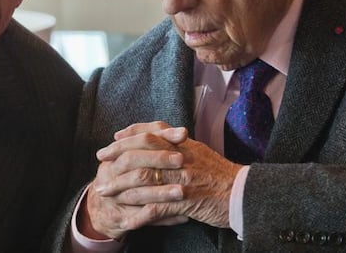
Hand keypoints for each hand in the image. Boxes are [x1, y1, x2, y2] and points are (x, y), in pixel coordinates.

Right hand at [81, 122, 189, 239]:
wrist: (102, 210)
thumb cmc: (126, 178)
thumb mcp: (135, 158)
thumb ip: (156, 144)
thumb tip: (183, 132)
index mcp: (117, 154)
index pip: (138, 139)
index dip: (161, 136)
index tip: (183, 135)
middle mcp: (111, 172)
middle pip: (133, 161)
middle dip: (159, 159)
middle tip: (181, 160)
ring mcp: (114, 196)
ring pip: (137, 192)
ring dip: (162, 192)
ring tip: (183, 192)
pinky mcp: (121, 218)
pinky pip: (143, 218)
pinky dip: (165, 218)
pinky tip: (183, 217)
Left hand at [82, 122, 242, 238]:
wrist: (245, 194)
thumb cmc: (223, 176)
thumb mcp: (202, 152)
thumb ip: (182, 144)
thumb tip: (167, 134)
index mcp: (185, 145)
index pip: (153, 132)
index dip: (131, 133)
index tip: (115, 137)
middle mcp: (181, 157)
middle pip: (142, 150)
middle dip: (117, 154)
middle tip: (101, 159)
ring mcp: (182, 178)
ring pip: (143, 177)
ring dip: (120, 184)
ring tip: (103, 188)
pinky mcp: (184, 200)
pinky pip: (155, 205)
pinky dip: (137, 209)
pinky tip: (125, 214)